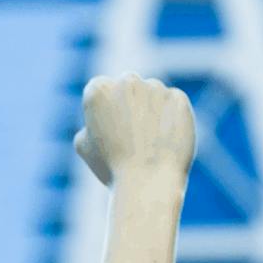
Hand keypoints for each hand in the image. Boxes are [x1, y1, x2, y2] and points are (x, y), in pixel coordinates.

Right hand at [73, 73, 194, 190]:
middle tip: (131, 136)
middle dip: (129, 105)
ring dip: (151, 110)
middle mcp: (127, 81)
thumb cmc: (111, 167)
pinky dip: (170, 118)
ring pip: (152, 94)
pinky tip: (165, 140)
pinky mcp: (178, 98)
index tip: (109, 132)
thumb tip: (101, 119)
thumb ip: (90, 123)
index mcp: (99, 89)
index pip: (101, 90)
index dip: (104, 112)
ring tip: (149, 143)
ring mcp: (155, 88)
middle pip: (128, 87)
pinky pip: (172, 104)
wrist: (148, 181)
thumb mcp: (84, 147)